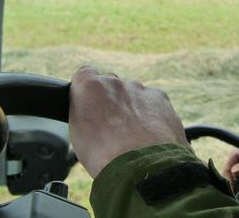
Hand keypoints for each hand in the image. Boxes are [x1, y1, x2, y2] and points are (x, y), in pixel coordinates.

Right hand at [69, 67, 189, 178]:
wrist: (141, 163)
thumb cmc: (104, 154)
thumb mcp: (78, 134)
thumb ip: (84, 112)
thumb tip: (90, 111)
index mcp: (91, 87)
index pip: (85, 74)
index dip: (87, 90)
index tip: (90, 103)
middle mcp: (116, 82)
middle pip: (111, 85)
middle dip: (111, 100)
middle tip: (112, 126)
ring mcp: (140, 88)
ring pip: (133, 94)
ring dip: (132, 107)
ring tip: (132, 134)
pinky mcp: (161, 97)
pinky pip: (152, 101)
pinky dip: (150, 113)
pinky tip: (149, 133)